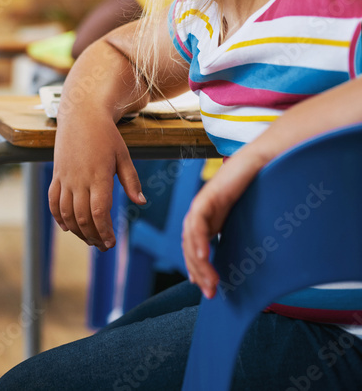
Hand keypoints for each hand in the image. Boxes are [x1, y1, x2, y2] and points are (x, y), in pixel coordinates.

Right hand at [48, 113, 145, 250]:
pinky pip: (53, 200)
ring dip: (76, 230)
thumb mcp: (123, 155)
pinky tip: (67, 227)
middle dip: (93, 236)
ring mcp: (65, 177)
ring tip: (89, 239)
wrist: (81, 114)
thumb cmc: (106, 134)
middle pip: (82, 217)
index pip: (98, 212)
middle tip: (103, 246)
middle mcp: (79, 179)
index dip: (104, 230)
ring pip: (66, 212)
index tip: (111, 242)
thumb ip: (131, 180)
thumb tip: (140, 202)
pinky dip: (58, 217)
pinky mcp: (57, 174)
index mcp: (98, 175)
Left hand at [182, 150, 261, 297]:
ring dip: (198, 262)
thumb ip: (240, 236)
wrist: (264, 161)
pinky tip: (203, 255)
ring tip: (210, 281)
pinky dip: (198, 239)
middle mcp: (201, 213)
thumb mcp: (248, 220)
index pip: (195, 248)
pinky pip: (197, 221)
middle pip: (189, 246)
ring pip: (190, 237)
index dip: (197, 268)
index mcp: (209, 219)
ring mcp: (202, 204)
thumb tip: (250, 262)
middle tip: (210, 292)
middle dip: (199, 271)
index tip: (206, 287)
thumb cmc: (260, 188)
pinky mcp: (207, 196)